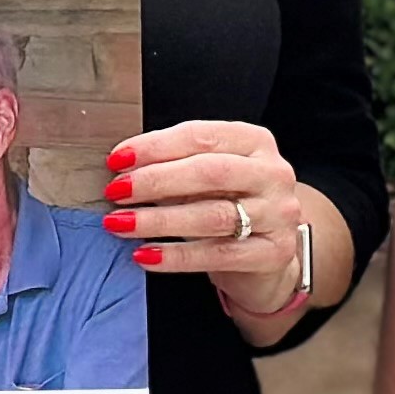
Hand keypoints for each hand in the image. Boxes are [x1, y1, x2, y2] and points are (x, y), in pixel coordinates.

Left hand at [103, 119, 311, 326]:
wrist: (268, 253)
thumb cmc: (231, 203)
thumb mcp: (208, 177)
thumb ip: (174, 166)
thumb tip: (122, 168)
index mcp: (255, 141)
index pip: (201, 136)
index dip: (155, 147)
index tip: (118, 159)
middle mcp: (272, 174)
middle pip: (209, 173)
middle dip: (155, 181)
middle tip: (116, 191)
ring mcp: (278, 214)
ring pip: (212, 215)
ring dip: (158, 219)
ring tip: (121, 223)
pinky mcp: (272, 253)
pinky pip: (217, 255)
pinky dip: (176, 256)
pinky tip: (145, 254)